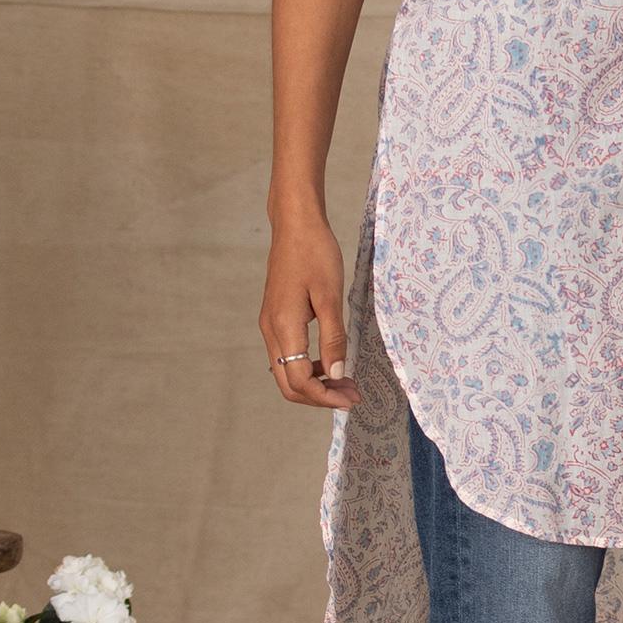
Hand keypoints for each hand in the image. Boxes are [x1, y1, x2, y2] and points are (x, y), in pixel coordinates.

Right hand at [260, 214, 363, 407]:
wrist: (295, 223)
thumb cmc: (315, 252)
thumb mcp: (330, 295)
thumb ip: (333, 336)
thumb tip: (337, 374)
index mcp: (283, 326)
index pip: (299, 380)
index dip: (325, 397)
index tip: (352, 399)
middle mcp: (271, 330)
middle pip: (288, 384)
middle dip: (320, 396)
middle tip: (352, 396)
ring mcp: (270, 324)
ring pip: (288, 370)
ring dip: (316, 382)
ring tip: (347, 381)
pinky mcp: (276, 317)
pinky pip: (288, 354)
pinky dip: (310, 365)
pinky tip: (332, 360)